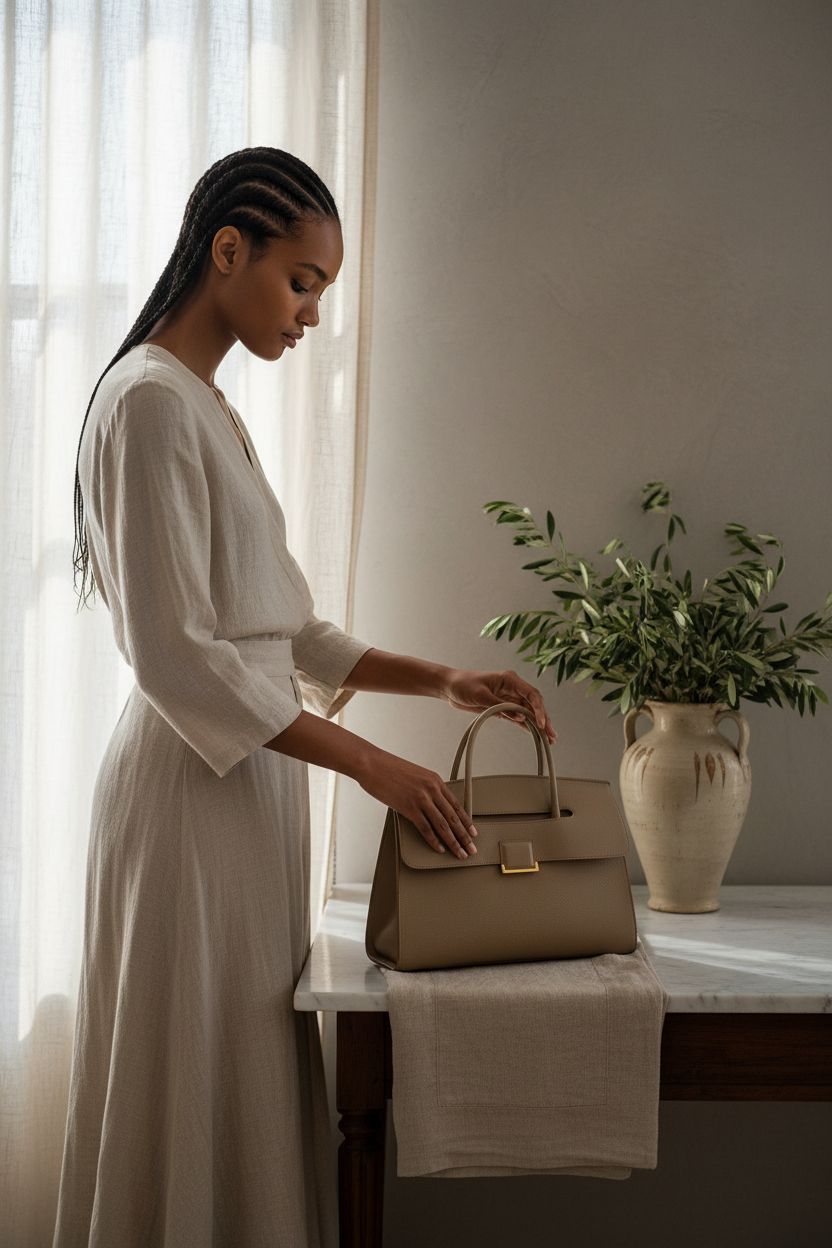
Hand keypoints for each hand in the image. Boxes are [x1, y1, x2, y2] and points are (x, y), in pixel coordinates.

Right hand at [356, 747, 478, 857]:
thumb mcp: (415, 775)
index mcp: (435, 780)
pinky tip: (439, 848)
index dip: (466, 821)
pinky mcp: (409, 808)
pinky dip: (434, 841)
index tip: (473, 832)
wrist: (372, 764)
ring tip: (460, 853)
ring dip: (453, 842)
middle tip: (471, 849)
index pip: (456, 805)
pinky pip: (425, 828)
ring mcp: (421, 799)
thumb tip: (431, 804)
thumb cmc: (389, 768)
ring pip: (443, 826)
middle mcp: (432, 789)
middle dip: (464, 836)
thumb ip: (426, 788)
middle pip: (453, 818)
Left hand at [441, 668, 557, 743]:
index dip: (539, 709)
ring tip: (548, 739)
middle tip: (551, 735)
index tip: (542, 723)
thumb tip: (519, 716)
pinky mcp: (502, 707)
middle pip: (534, 704)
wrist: (450, 687)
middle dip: (544, 719)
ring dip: (538, 725)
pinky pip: (519, 717)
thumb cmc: (463, 685)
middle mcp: (513, 688)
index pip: (531, 694)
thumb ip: (500, 706)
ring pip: (529, 712)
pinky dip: (527, 726)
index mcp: (510, 679)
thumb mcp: (480, 695)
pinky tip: (535, 734)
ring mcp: (508, 698)